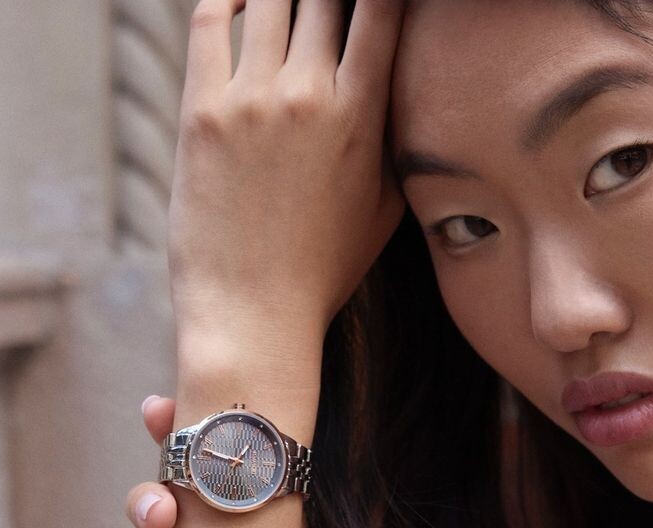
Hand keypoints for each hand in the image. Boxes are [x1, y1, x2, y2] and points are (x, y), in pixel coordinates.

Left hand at [169, 0, 405, 352]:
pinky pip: (208, 21)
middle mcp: (307, 94)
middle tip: (333, 10)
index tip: (381, 3)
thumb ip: (390, 140)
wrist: (255, 311)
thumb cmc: (325, 268)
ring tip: (293, 5)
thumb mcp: (384, 208)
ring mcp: (250, 98)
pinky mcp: (200, 109)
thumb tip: (392, 91)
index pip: (383, 10)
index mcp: (361, 117)